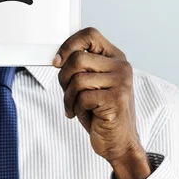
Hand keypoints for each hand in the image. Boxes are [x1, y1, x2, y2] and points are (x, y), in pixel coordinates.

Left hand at [53, 27, 150, 178]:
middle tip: (67, 93)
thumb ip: (79, 68)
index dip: (68, 45)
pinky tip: (84, 115)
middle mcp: (121, 67)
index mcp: (115, 58)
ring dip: (69, 97)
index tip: (57, 62)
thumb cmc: (101, 113)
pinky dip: (76, 108)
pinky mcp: (116, 100)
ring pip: (77, 79)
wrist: (119, 143)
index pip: (89, 35)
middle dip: (64, 78)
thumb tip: (57, 59)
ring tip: (76, 107)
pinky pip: (83, 97)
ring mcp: (121, 82)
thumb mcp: (90, 84)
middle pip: (77, 58)